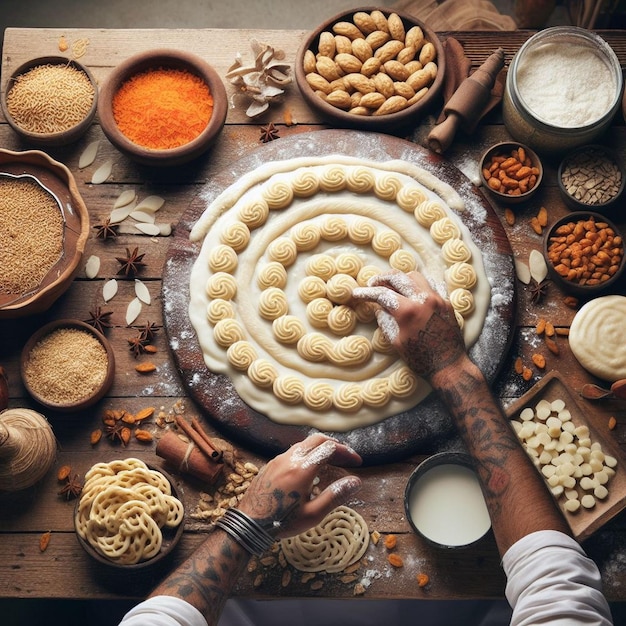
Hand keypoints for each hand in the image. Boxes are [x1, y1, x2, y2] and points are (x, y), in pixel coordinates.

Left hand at [237, 433, 361, 537]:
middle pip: (317, 439)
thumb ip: (335, 495)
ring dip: (320, 448)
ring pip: (304, 444)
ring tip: (332, 461)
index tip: (357, 462)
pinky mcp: (271, 464)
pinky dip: (308, 453)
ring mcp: (279, 459)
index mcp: (303, 469)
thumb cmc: (282, 522)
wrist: (248, 523)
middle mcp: (291, 458)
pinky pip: (293, 451)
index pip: (330, 448)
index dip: (347, 452)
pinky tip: (310, 469)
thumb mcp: (313, 514)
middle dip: (335, 445)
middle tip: (347, 456)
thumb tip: (356, 481)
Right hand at [352, 270, 465, 380]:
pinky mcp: (447, 303)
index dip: (366, 293)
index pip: (382, 294)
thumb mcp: (395, 341)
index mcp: (408, 310)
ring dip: (401, 279)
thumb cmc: (420, 358)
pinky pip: (432, 284)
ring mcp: (438, 299)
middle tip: (373, 284)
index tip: (357, 293)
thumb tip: (379, 307)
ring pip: (415, 277)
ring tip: (392, 286)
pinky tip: (413, 291)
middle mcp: (424, 299)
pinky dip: (419, 284)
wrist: (448, 366)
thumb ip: (385, 320)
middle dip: (382, 278)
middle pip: (398, 277)